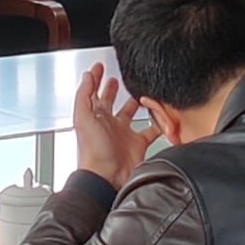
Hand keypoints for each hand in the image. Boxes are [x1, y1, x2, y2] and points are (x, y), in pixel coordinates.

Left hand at [68, 62, 151, 185]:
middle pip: (111, 101)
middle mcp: (109, 123)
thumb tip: (87, 76)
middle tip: (118, 78)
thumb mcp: (83, 118)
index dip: (95, 78)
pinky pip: (151, 130)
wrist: (107, 177)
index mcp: (94, 116)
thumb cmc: (93, 152)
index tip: (99, 67)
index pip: (93, 92)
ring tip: (141, 92)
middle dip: (114, 89)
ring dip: (136, 102)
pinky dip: (158, 122)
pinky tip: (161, 114)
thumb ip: (84, 95)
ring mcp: (123, 133)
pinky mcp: (138, 143)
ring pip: (131, 113)